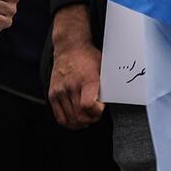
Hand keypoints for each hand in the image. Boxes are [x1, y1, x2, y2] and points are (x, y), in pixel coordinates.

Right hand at [49, 4, 104, 128]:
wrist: (69, 48)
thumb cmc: (89, 58)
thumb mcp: (103, 69)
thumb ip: (107, 87)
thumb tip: (117, 101)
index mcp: (87, 80)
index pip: (89, 106)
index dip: (97, 112)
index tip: (102, 108)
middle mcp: (72, 86)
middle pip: (80, 116)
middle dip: (91, 120)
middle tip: (96, 116)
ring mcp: (60, 91)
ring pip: (70, 119)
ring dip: (81, 123)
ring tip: (87, 118)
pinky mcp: (52, 94)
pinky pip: (59, 117)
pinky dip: (69, 123)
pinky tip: (76, 121)